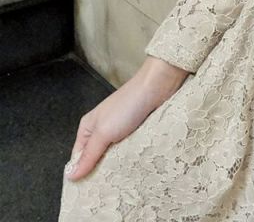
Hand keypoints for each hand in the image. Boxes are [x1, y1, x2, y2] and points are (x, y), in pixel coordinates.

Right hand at [64, 57, 189, 181]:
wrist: (157, 86)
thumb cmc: (128, 105)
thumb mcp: (104, 132)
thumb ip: (88, 155)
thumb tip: (70, 176)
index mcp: (88, 128)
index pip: (78, 158)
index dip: (80, 174)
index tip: (84, 195)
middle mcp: (102, 129)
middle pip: (96, 158)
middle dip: (99, 172)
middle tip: (102, 193)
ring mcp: (120, 130)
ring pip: (113, 155)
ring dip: (116, 166)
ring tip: (117, 185)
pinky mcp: (136, 131)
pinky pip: (128, 150)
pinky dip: (129, 158)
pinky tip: (131, 169)